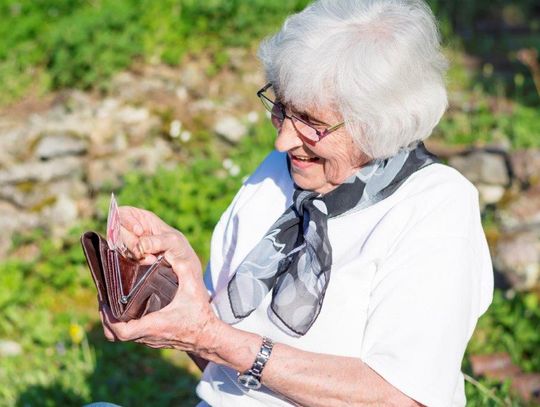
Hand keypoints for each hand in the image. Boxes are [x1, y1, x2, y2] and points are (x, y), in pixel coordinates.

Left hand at [100, 231, 221, 354]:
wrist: (208, 336)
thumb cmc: (200, 314)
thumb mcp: (192, 288)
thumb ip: (183, 269)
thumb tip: (170, 250)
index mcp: (153, 324)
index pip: (122, 331)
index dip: (109, 318)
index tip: (105, 302)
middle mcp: (147, 335)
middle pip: (114, 335)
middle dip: (105, 318)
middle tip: (104, 299)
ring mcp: (148, 340)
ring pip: (119, 336)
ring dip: (112, 322)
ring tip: (111, 302)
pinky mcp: (151, 339)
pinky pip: (129, 335)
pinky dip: (122, 324)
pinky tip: (126, 309)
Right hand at [117, 206, 177, 263]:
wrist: (183, 263)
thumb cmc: (179, 246)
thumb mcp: (173, 240)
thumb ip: (158, 241)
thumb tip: (141, 245)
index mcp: (143, 218)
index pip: (123, 213)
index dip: (127, 221)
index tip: (139, 231)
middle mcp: (134, 229)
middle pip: (118, 230)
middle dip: (130, 241)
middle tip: (142, 249)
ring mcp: (131, 242)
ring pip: (120, 245)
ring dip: (134, 252)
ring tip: (151, 257)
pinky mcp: (131, 256)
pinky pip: (126, 257)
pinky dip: (136, 260)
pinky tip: (149, 261)